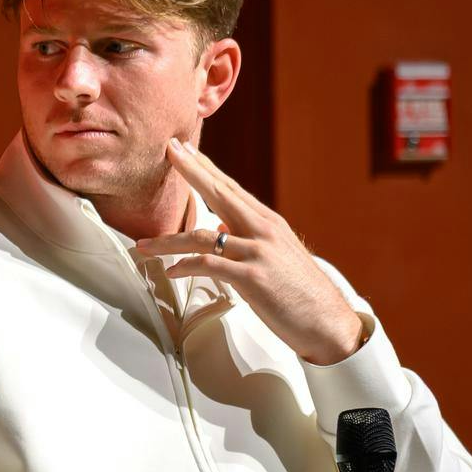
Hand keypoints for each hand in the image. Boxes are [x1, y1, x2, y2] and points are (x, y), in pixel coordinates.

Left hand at [135, 138, 364, 365]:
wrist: (329, 322)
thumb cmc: (299, 292)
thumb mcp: (275, 255)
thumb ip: (247, 237)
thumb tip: (220, 227)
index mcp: (267, 223)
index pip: (230, 188)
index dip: (205, 167)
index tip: (183, 150)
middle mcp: (263, 230)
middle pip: (219, 193)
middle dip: (190, 171)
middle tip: (167, 152)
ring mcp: (258, 252)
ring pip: (202, 235)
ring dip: (167, 241)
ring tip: (142, 246)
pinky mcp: (253, 278)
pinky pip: (209, 266)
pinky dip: (186, 267)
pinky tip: (170, 272)